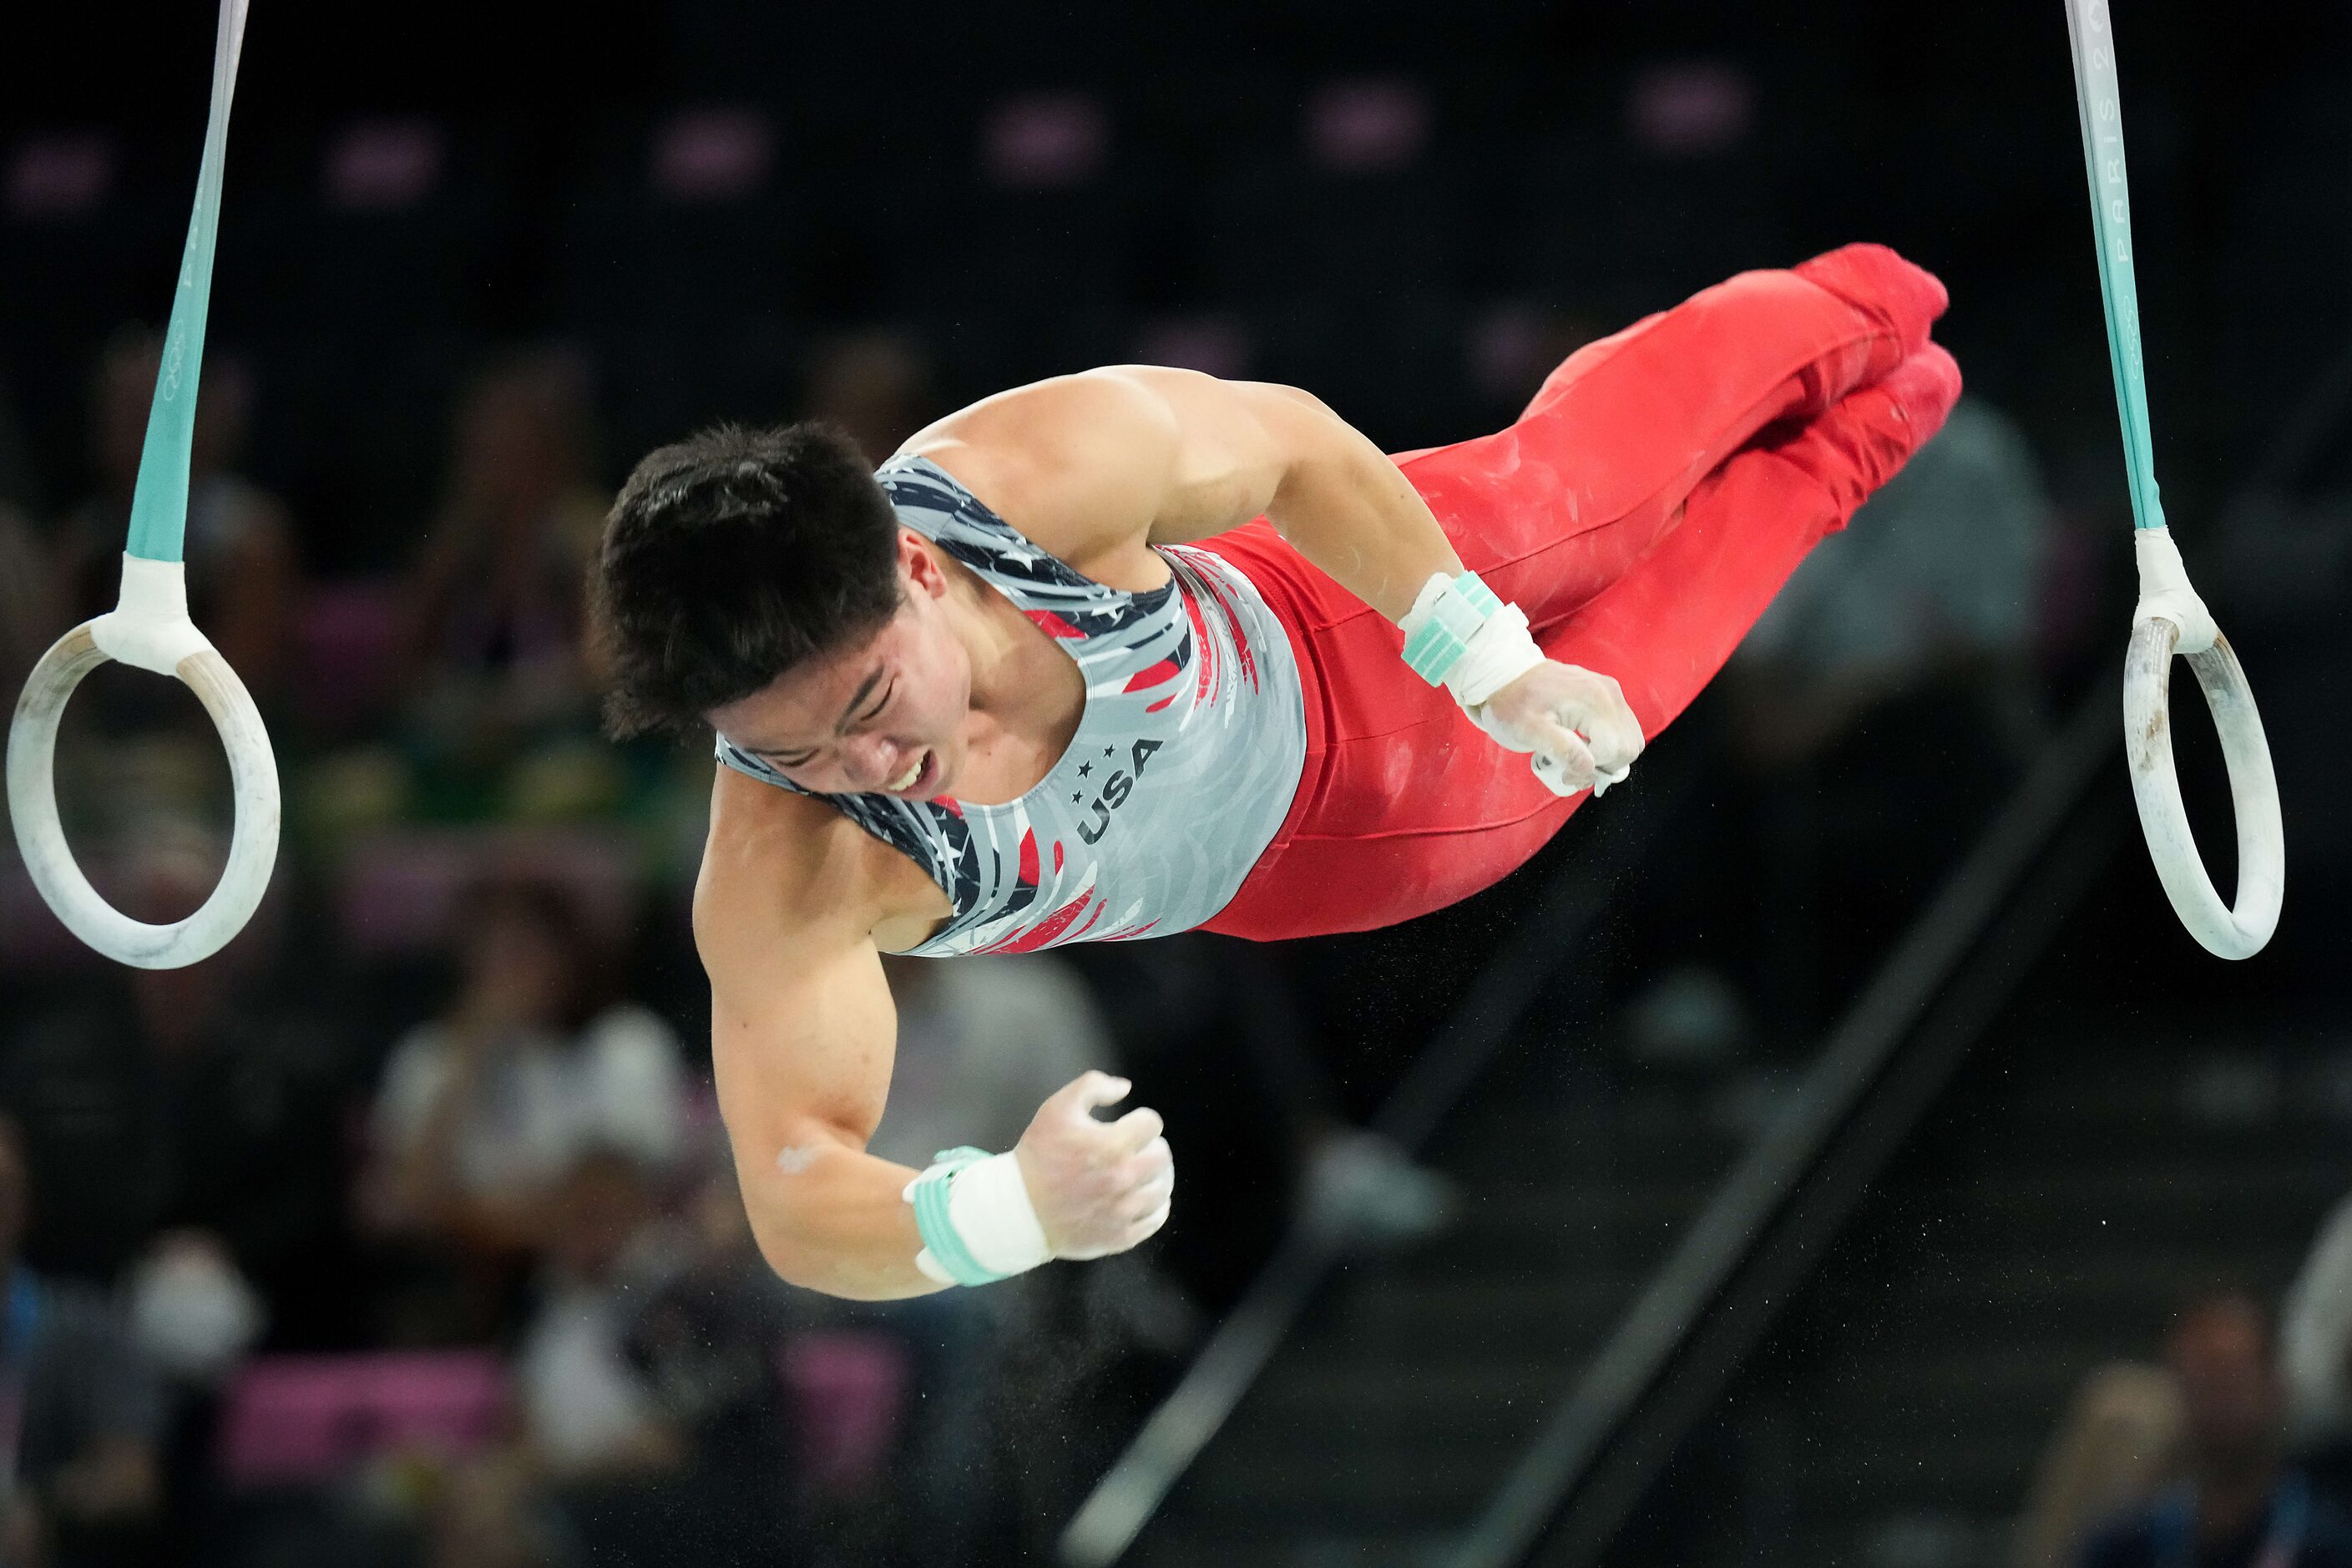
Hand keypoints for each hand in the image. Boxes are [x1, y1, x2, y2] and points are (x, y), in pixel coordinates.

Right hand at [1013, 1072, 1173, 1260]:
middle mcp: (1124, 1179)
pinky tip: (1142, 1198)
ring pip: (1163, 1189)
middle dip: (1150, 1147)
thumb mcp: (1056, 1108)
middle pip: (1163, 1156)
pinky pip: (1155, 1219)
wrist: (1018, 1208)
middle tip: (1134, 1149)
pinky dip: (1154, 1207)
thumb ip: (1092, 1086)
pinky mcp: (1121, 1236)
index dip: (1140, 1120)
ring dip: (1154, 1177)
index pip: (1152, 1124)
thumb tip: (1126, 1088)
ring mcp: (1124, 1211)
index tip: (1128, 1125)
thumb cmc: (1039, 1156)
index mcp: (1112, 1146)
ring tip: (1139, 1173)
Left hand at [1474, 660, 1643, 793]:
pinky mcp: (1606, 694)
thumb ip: (1563, 749)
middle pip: (1629, 747)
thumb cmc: (1512, 704)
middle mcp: (1610, 694)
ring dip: (1608, 758)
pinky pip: (1621, 729)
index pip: (1615, 750)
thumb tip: (1589, 769)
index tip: (1565, 773)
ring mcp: (1611, 692)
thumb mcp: (1529, 731)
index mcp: (1595, 701)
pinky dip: (1608, 745)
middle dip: (1604, 766)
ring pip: (1629, 740)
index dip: (1592, 770)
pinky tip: (1584, 745)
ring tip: (1578, 758)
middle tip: (1573, 770)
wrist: (1505, 676)